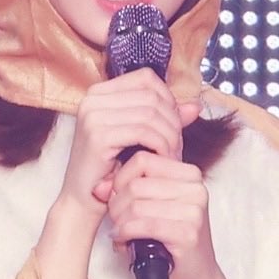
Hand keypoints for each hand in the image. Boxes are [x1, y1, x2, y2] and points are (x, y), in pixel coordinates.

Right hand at [60, 69, 200, 216]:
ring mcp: (93, 115)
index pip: (146, 78)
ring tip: (172, 155)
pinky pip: (143, 132)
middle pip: (151, 96)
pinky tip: (163, 160)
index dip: (168, 99)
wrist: (83, 200)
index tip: (174, 125)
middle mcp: (93, 99)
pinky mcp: (98, 136)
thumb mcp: (139, 139)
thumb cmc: (111, 170)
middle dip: (172, 122)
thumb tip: (195, 106)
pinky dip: (160, 145)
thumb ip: (164, 120)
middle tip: (177, 146)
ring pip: (150, 113)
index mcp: (100, 93)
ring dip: (169, 136)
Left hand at [105, 151, 224, 278]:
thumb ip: (131, 190)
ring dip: (119, 222)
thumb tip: (99, 187)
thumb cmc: (172, 242)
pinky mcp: (188, 233)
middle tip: (116, 221)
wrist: (197, 277)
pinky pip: (143, 225)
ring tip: (120, 233)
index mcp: (190, 175)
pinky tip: (123, 241)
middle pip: (136, 183)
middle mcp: (196, 188)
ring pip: (136, 205)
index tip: (117, 198)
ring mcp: (194, 210)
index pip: (143, 160)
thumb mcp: (153, 207)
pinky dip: (126, 234)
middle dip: (117, 205)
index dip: (120, 179)